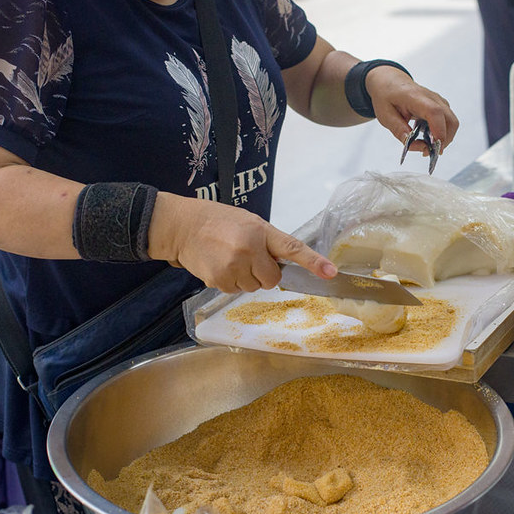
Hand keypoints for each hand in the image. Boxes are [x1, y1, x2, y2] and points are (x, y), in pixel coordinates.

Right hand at [147, 194, 336, 292]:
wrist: (183, 226)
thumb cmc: (219, 222)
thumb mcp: (249, 223)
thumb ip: (268, 242)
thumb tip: (284, 264)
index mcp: (261, 232)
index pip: (293, 249)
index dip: (314, 262)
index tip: (331, 272)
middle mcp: (249, 250)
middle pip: (272, 280)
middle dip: (264, 273)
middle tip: (247, 257)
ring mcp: (233, 267)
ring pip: (254, 288)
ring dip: (246, 278)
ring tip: (229, 258)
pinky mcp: (219, 280)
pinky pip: (236, 291)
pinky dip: (230, 282)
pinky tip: (220, 265)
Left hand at [365, 65, 458, 155]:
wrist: (390, 81)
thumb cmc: (386, 97)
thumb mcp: (385, 116)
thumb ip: (400, 131)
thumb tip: (417, 146)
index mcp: (415, 97)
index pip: (434, 112)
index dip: (439, 132)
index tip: (435, 148)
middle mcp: (432, 97)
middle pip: (450, 120)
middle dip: (444, 141)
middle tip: (428, 152)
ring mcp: (438, 101)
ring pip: (452, 123)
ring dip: (443, 138)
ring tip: (426, 146)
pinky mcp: (440, 105)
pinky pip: (447, 122)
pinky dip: (441, 133)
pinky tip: (427, 137)